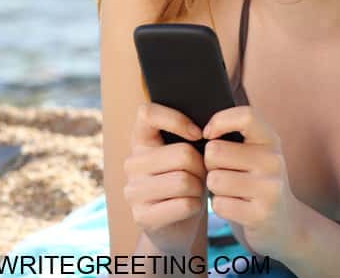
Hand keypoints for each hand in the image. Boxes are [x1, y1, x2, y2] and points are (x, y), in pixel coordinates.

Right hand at [123, 102, 206, 253]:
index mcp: (139, 141)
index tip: (197, 134)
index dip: (177, 120)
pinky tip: (189, 208)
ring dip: (199, 188)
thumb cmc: (186, 181)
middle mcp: (131, 163)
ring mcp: (133, 190)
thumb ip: (188, 138)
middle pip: (183, 154)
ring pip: (185, 181)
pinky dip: (196, 206)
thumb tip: (208, 129)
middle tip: (200, 175)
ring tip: (194, 191)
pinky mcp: (142, 216)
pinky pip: (184, 204)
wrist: (175, 226)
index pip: (147, 113)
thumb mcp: (185, 156)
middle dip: (202, 167)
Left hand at [202, 106, 302, 256]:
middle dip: (210, 164)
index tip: (208, 134)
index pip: (245, 116)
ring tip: (230, 191)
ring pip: (214, 180)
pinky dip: (220, 207)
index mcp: (271, 140)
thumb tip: (200, 131)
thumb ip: (235, 134)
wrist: (283, 223)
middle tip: (223, 172)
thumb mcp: (255, 152)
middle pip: (215, 152)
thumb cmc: (255, 180)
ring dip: (214, 188)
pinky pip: (219, 204)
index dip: (219, 121)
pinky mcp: (261, 214)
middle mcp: (274, 161)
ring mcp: (270, 189)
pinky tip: (235, 208)